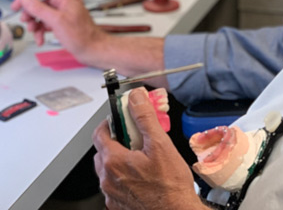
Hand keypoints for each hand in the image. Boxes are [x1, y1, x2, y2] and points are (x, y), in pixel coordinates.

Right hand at [11, 0, 106, 63]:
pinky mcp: (61, 22)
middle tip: (27, 21)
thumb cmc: (81, 35)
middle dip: (30, 13)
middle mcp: (64, 1)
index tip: (17, 6)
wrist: (92, 48)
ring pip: (40, 14)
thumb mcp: (56, 21)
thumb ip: (39, 9)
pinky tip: (41, 38)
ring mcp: (62, 12)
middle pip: (39, 2)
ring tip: (35, 32)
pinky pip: (45, 22)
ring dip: (35, 24)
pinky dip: (41, 30)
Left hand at [93, 87, 204, 209]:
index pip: (99, 133)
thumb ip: (144, 117)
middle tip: (136, 136)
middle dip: (116, 140)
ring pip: (107, 169)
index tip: (122, 118)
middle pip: (103, 151)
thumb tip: (136, 98)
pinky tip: (142, 174)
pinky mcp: (118, 205)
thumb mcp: (160, 143)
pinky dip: (123, 175)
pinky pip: (114, 184)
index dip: (110, 122)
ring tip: (141, 155)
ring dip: (119, 158)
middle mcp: (107, 180)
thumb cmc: (169, 185)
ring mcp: (111, 194)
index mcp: (114, 161)